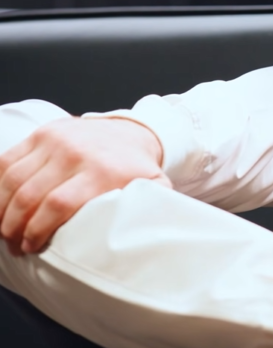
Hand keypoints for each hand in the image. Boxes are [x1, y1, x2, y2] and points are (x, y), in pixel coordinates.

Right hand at [0, 117, 168, 255]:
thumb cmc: (135, 168)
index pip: (58, 204)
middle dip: (14, 226)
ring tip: (4, 229)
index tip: (32, 247)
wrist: (131, 131)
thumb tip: (149, 239)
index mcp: (102, 171)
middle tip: (14, 244)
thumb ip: (150, 209)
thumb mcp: (152, 187)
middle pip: (30, 196)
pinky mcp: (42, 133)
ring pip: (12, 180)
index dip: (39, 230)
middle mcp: (76, 152)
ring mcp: (56, 140)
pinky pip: (6, 161)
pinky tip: (0, 205)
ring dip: (2, 209)